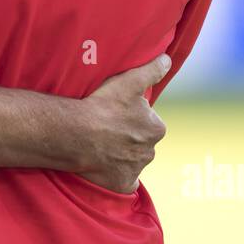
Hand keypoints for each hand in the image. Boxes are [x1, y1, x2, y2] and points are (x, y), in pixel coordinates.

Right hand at [78, 54, 170, 193]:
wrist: (76, 134)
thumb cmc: (103, 105)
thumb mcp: (129, 81)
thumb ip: (151, 70)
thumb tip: (167, 59)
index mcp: (156, 128)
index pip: (148, 122)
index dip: (132, 117)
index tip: (116, 113)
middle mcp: (150, 151)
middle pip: (141, 142)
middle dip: (128, 137)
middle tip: (107, 128)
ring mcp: (135, 169)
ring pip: (131, 160)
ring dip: (121, 154)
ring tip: (101, 144)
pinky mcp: (121, 184)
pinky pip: (123, 181)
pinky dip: (116, 175)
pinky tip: (104, 166)